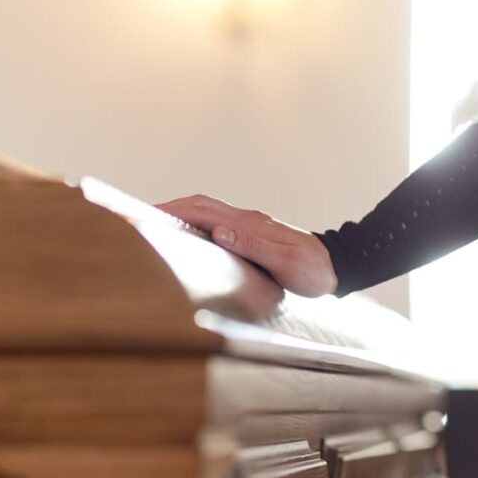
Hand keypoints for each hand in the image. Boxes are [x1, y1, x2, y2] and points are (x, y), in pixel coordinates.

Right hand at [156, 194, 337, 296]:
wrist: (338, 268)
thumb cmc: (314, 270)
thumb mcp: (286, 262)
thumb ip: (254, 246)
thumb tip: (219, 232)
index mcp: (250, 224)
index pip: (203, 210)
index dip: (173, 210)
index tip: (146, 213)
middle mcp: (247, 220)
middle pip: (200, 206)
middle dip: (169, 209)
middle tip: (139, 217)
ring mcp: (250, 227)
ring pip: (207, 213)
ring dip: (181, 216)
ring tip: (155, 226)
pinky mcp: (253, 236)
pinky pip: (217, 225)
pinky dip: (196, 226)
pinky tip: (187, 238)